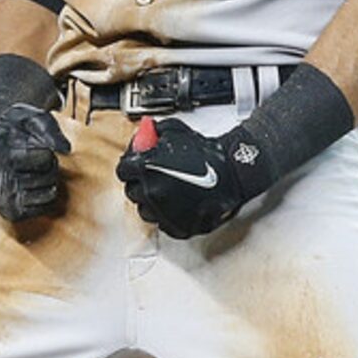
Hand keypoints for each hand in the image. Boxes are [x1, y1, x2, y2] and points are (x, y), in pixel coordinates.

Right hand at [0, 102, 70, 223]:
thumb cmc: (10, 133)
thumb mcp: (26, 118)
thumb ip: (47, 128)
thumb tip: (66, 149)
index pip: (40, 158)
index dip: (44, 151)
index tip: (33, 146)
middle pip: (47, 175)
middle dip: (50, 165)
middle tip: (37, 157)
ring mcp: (2, 199)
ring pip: (49, 192)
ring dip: (50, 179)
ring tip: (34, 170)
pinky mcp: (12, 214)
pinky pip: (46, 207)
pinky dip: (48, 195)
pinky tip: (34, 184)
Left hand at [116, 116, 258, 238]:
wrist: (234, 171)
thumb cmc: (207, 153)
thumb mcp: (175, 131)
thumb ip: (152, 134)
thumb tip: (143, 137)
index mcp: (147, 169)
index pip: (123, 171)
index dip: (131, 167)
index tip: (137, 167)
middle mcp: (152, 192)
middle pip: (132, 191)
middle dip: (141, 183)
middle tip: (155, 177)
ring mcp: (164, 212)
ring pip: (145, 210)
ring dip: (152, 201)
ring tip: (169, 190)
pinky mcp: (177, 226)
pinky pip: (162, 222)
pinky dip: (167, 214)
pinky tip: (177, 203)